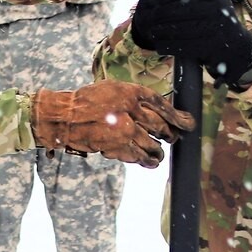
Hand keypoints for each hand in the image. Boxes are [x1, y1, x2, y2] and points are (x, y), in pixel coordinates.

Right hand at [32, 80, 194, 167]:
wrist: (63, 118)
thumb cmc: (85, 102)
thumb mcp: (111, 90)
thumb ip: (133, 97)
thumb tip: (156, 109)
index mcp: (130, 93)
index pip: (162, 105)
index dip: (178, 116)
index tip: (188, 123)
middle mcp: (131, 112)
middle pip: (162, 126)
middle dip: (170, 134)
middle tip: (173, 137)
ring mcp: (125, 131)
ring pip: (154, 145)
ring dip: (159, 150)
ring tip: (159, 152)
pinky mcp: (118, 148)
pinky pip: (140, 157)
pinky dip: (146, 160)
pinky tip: (150, 161)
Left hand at [130, 0, 251, 84]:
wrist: (239, 48)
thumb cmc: (216, 22)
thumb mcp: (210, 3)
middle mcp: (217, 9)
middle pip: (179, 10)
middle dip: (159, 15)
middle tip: (148, 19)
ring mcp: (215, 28)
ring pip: (179, 29)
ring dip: (160, 32)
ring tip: (152, 33)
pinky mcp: (211, 47)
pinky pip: (183, 46)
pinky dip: (168, 46)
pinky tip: (160, 46)